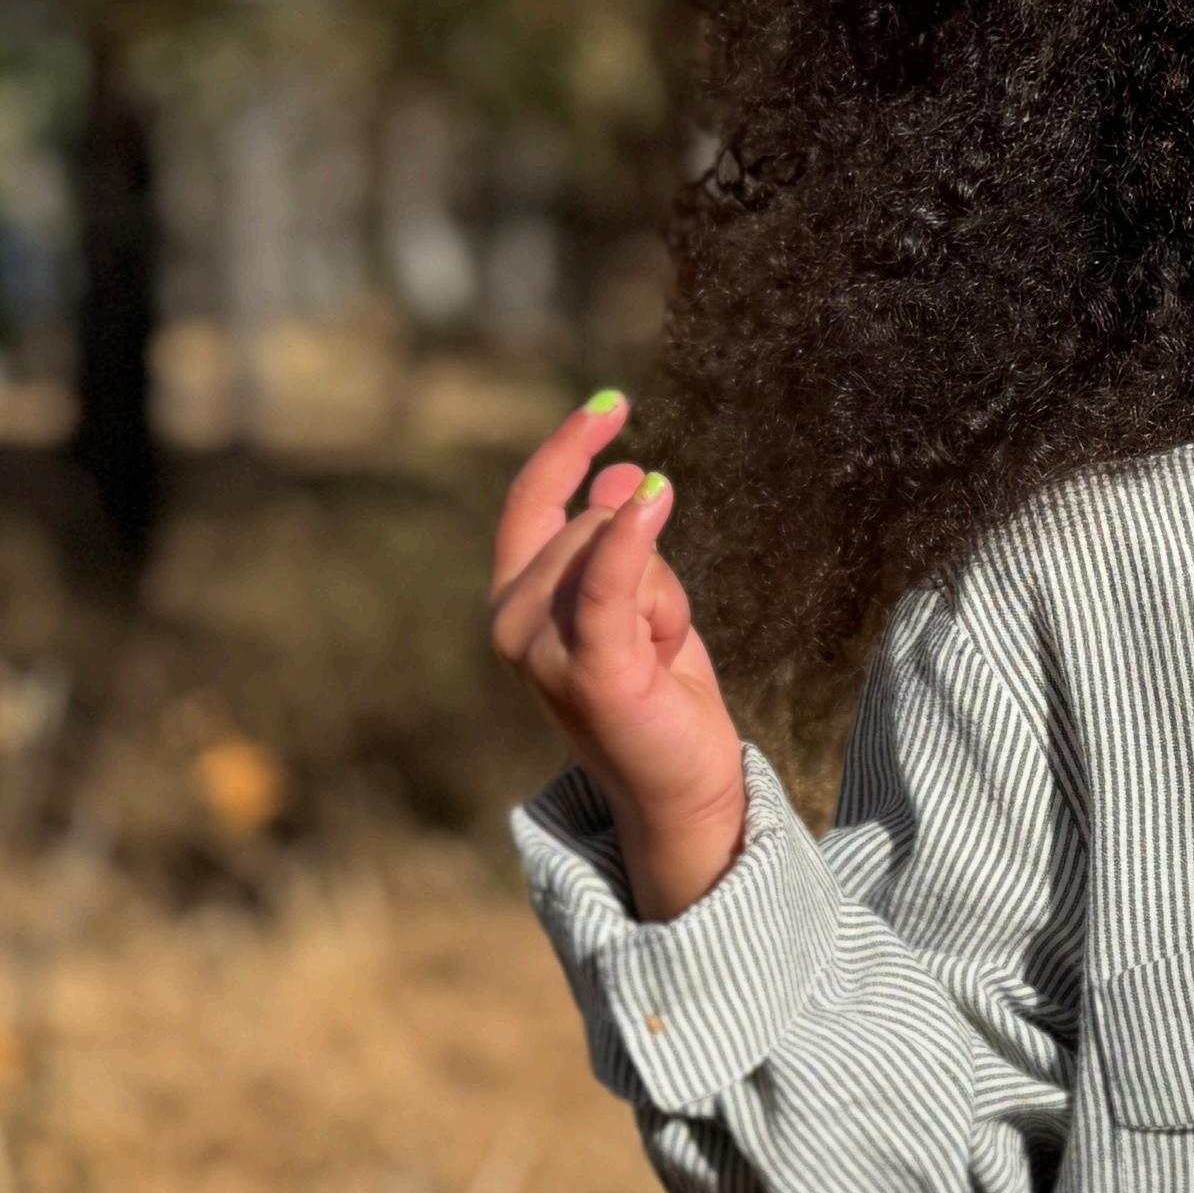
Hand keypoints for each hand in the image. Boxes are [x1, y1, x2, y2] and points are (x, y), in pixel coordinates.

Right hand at [487, 393, 751, 920]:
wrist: (680, 788)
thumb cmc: (660, 696)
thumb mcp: (640, 603)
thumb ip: (621, 545)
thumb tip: (625, 474)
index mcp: (516, 602)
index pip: (530, 502)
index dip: (566, 448)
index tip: (614, 405)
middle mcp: (513, 625)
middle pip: (589, 524)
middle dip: (648, 561)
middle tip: (660, 634)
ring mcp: (543, 652)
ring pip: (614, 551)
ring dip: (665, 594)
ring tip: (659, 653)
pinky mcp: (592, 671)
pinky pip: (611, 581)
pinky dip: (629, 540)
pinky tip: (654, 498)